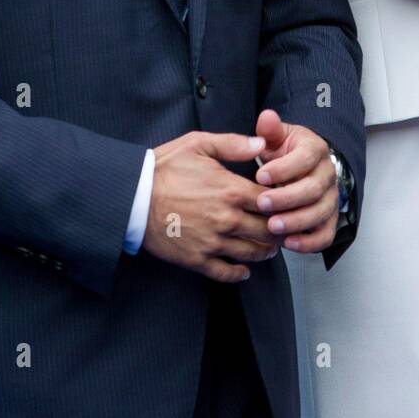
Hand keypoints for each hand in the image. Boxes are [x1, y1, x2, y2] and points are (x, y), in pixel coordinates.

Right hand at [142, 130, 279, 282]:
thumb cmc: (164, 168)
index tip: (286, 202)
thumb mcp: (198, 144)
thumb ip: (233, 143)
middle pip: (267, 230)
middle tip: (284, 229)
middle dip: (279, 230)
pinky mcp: (196, 259)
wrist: (132, 197)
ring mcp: (212, 242)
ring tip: (269, 248)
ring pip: (251, 253)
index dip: (283, 202)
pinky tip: (245, 270)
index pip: (272, 201)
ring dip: (265, 251)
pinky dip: (239, 274)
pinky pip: (225, 273)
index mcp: (231, 190)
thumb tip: (261, 144)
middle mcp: (226, 219)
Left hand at [252, 109, 339, 253]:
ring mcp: (331, 198)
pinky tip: (290, 243)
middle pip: (313, 188)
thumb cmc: (285, 154)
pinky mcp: (329, 219)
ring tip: (273, 226)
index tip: (260, 175)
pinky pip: (326, 234)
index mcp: (315, 150)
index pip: (305, 158)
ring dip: (296, 221)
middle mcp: (327, 174)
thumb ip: (270, 130)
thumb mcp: (277, 137)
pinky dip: (310, 242)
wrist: (301, 169)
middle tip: (262, 203)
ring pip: (320, 212)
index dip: (283, 169)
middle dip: (286, 198)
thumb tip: (266, 117)